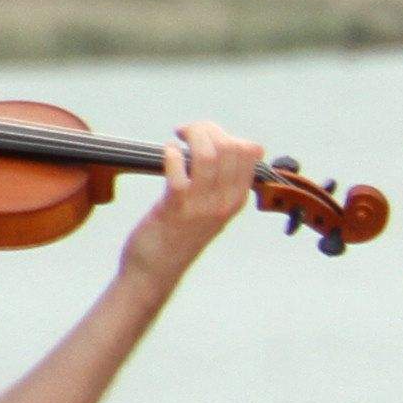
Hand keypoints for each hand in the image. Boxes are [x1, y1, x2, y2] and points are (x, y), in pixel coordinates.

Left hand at [124, 121, 266, 281]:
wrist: (154, 272)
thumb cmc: (177, 236)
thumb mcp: (209, 210)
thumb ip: (219, 182)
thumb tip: (224, 146)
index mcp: (236, 199)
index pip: (248, 152)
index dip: (224, 134)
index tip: (203, 136)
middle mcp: (223, 202)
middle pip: (230, 147)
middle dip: (207, 129)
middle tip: (186, 133)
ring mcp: (201, 206)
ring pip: (208, 154)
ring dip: (192, 136)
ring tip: (177, 137)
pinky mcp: (175, 208)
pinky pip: (178, 171)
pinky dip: (171, 153)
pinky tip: (166, 151)